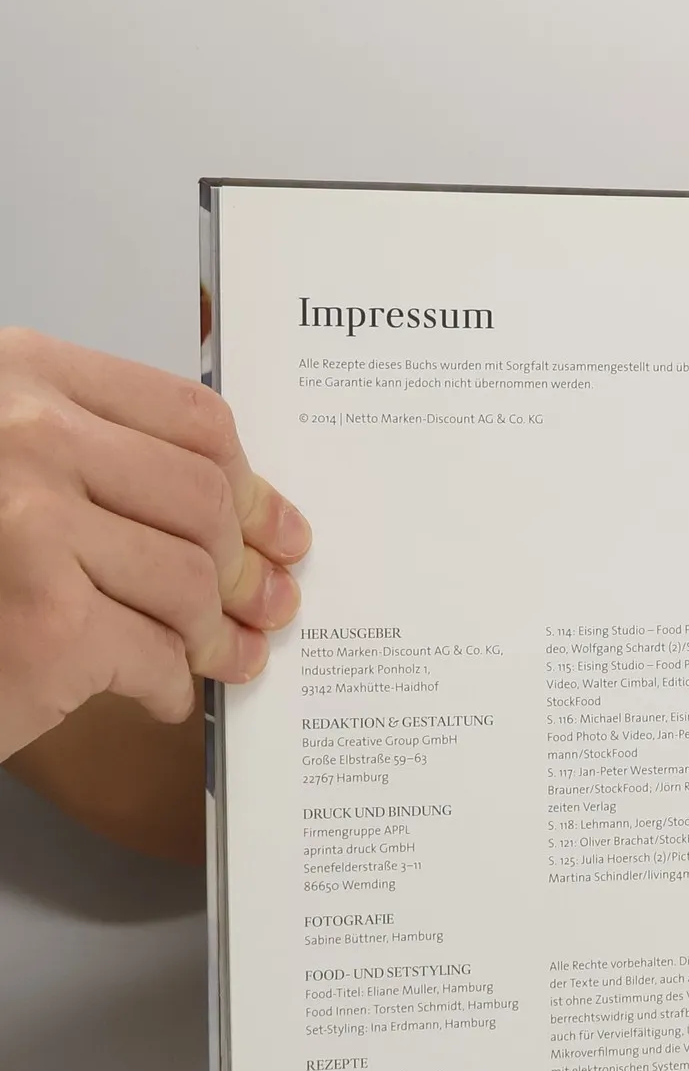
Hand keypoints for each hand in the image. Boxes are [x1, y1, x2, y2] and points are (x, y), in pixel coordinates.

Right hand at [0, 328, 308, 763]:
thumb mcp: (15, 471)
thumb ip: (107, 458)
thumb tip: (253, 513)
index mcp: (22, 376)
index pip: (191, 416)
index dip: (251, 484)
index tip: (280, 529)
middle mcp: (23, 436)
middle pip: (206, 500)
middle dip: (250, 568)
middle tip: (271, 605)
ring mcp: (30, 526)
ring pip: (192, 580)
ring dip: (214, 635)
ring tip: (218, 657)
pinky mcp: (46, 625)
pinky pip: (156, 654)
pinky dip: (168, 685)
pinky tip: (159, 694)